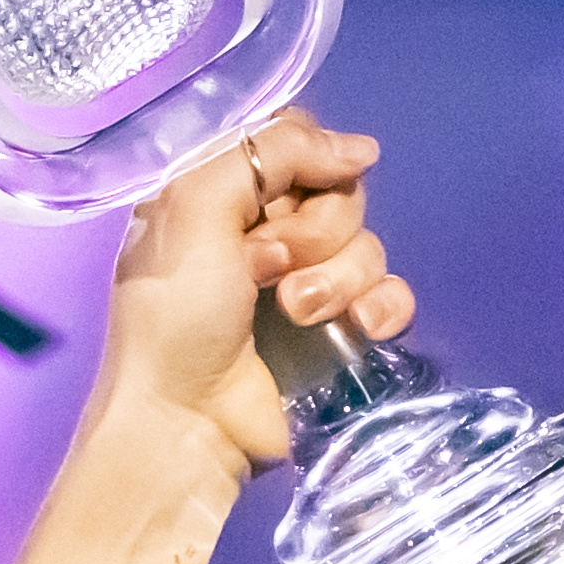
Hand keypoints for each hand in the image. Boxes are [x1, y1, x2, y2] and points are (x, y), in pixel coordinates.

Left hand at [88, 106, 417, 473]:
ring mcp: (304, 282)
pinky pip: (391, 292)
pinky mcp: (338, 329)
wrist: (188, 421)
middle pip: (337, 189)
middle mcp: (261, 232)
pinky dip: (382, 306)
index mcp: (215, 197)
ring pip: (365, 242)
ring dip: (335, 276)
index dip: (301, 161)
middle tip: (263, 267)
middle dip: (311, 228)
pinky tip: (359, 328)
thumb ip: (267, 154)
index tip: (279, 196)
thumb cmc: (172, 317)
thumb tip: (358, 149)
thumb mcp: (192, 211)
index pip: (291, 141)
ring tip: (291, 312)